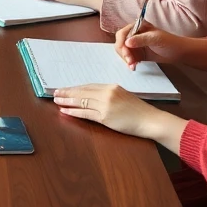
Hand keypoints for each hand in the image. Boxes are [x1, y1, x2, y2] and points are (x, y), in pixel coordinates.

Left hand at [53, 84, 181, 142]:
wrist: (150, 120)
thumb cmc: (139, 110)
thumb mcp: (124, 96)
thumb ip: (110, 95)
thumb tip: (94, 97)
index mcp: (112, 87)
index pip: (89, 86)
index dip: (76, 88)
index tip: (66, 88)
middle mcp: (107, 93)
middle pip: (82, 91)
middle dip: (67, 92)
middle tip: (55, 92)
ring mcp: (106, 105)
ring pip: (81, 101)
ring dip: (67, 101)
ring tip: (56, 101)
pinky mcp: (105, 117)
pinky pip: (85, 113)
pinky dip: (73, 112)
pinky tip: (65, 111)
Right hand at [113, 21, 185, 69]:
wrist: (179, 52)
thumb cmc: (169, 42)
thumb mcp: (156, 39)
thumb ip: (141, 39)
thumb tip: (126, 42)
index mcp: (137, 27)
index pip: (122, 34)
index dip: (122, 44)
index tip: (126, 53)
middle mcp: (134, 35)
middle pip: (120, 43)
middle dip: (123, 53)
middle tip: (130, 62)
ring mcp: (136, 45)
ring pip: (123, 52)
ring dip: (126, 59)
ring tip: (133, 66)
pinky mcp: (138, 54)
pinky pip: (129, 58)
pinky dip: (129, 63)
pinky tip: (133, 67)